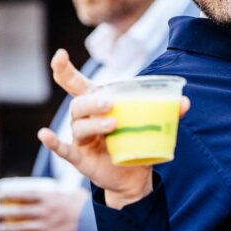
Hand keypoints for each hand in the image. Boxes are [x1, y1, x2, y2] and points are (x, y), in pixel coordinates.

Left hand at [0, 186, 89, 230]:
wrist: (95, 226)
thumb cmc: (85, 208)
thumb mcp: (73, 193)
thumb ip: (60, 191)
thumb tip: (53, 189)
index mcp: (50, 197)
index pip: (24, 195)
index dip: (9, 195)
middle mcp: (45, 211)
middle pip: (18, 211)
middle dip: (4, 212)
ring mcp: (47, 226)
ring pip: (21, 227)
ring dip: (8, 228)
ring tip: (1, 228)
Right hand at [37, 49, 190, 208]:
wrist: (134, 175)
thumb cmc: (136, 141)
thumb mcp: (150, 124)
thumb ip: (166, 111)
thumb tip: (185, 102)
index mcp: (96, 104)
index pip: (74, 83)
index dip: (64, 69)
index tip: (59, 55)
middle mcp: (84, 119)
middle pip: (78, 104)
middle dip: (92, 102)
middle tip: (111, 103)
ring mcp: (81, 139)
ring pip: (78, 126)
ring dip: (94, 124)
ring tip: (114, 125)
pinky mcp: (80, 158)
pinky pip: (63, 149)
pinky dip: (53, 142)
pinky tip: (45, 134)